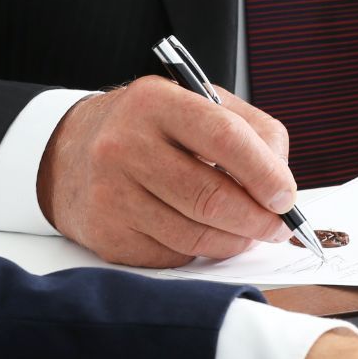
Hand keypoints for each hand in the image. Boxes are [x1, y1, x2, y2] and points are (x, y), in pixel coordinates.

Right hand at [37, 77, 298, 266]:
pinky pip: (173, 256)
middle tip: (278, 227)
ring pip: (195, 236)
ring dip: (234, 241)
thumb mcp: (196, 105)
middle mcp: (125, 145)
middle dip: (258, 219)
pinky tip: (202, 236)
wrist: (70, 153)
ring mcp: (111, 193)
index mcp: (154, 102)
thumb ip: (250, 132)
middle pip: (211, 197)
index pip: (225, 138)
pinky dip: (200, 252)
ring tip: (247, 233)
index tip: (287, 198)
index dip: (265, 173)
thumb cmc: (149, 130)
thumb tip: (282, 186)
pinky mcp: (108, 234)